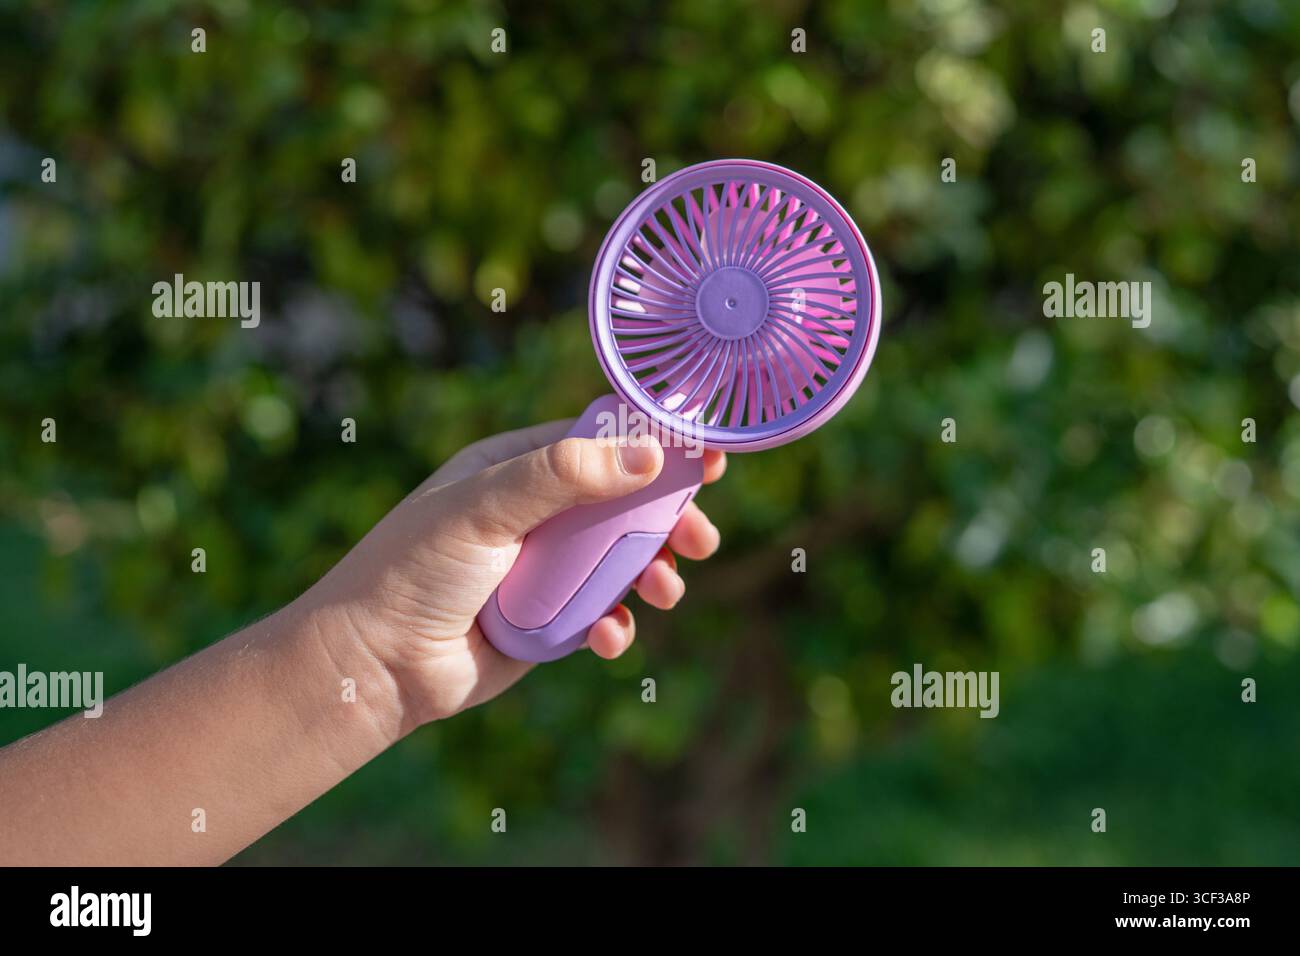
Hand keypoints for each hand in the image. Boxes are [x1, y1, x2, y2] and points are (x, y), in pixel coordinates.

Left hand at [302, 421, 726, 729]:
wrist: (374, 665)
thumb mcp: (484, 507)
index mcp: (518, 467)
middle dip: (668, 520)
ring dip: (653, 574)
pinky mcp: (549, 622)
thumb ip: (562, 475)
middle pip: (626, 504)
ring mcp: (545, 568)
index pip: (601, 440)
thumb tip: (648, 454)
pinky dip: (615, 626)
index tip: (705, 457)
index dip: (655, 446)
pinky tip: (607, 638)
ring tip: (665, 591)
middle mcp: (537, 513)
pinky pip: (602, 616)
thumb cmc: (414, 570)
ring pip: (623, 562)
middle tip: (699, 539)